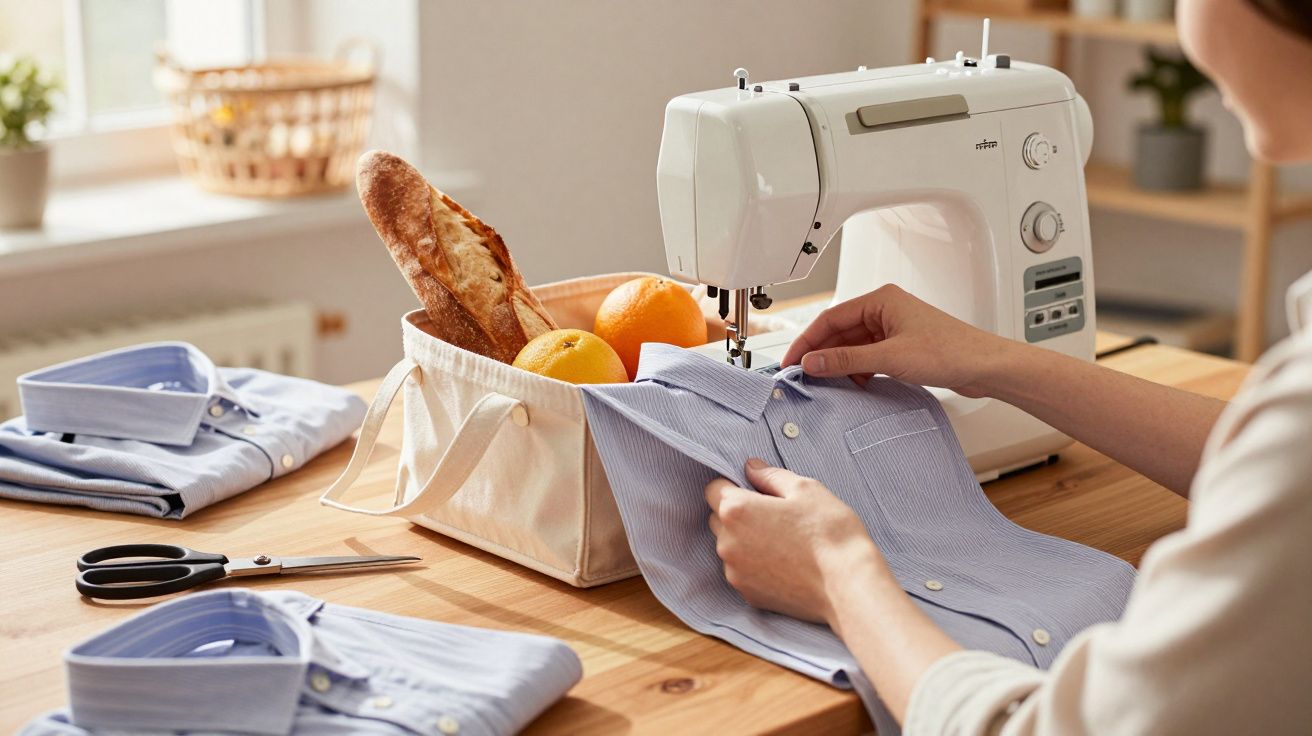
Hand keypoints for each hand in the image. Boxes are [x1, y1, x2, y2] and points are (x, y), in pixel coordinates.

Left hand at [704, 458, 890, 624]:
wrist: (847, 585)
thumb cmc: (829, 532)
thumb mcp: (805, 489)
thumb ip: (771, 475)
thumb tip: (751, 467)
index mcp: (736, 510)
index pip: (714, 489)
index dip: (734, 485)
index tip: (756, 491)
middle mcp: (727, 543)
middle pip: (718, 518)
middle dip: (738, 513)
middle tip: (775, 516)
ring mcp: (734, 572)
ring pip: (730, 547)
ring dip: (746, 540)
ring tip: (784, 542)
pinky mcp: (747, 594)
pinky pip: (741, 571)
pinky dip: (755, 565)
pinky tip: (785, 564)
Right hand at [780, 284, 1016, 396]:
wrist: (985, 366)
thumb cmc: (950, 351)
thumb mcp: (890, 357)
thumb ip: (847, 359)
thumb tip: (814, 362)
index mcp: (881, 300)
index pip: (830, 318)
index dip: (808, 341)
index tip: (793, 361)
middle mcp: (885, 310)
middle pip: (840, 332)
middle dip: (822, 354)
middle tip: (804, 375)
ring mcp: (893, 329)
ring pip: (853, 346)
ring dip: (840, 364)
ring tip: (826, 384)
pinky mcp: (902, 347)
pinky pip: (868, 357)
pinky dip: (857, 370)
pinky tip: (854, 385)